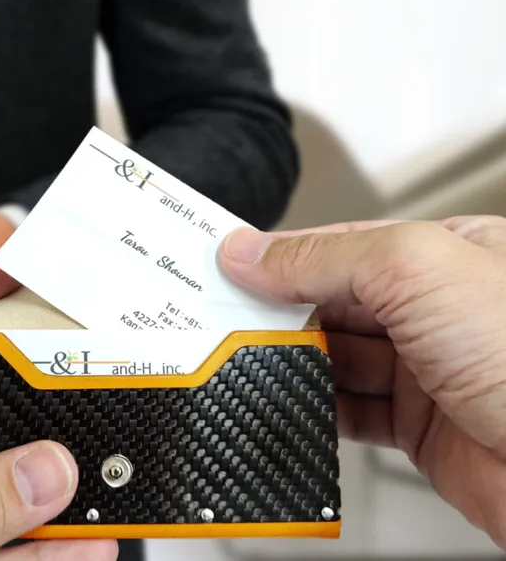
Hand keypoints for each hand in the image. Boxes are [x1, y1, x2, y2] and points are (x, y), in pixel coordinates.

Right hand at [217, 215, 505, 547]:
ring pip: (333, 358)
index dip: (280, 254)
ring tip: (250, 360)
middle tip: (227, 319)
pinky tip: (291, 403)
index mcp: (443, 253)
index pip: (341, 244)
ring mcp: (426, 369)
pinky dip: (312, 409)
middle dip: (277, 310)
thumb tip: (252, 253)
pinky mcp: (420, 427)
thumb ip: (326, 258)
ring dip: (290, 362)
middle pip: (330, 301)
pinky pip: (348, 411)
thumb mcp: (418, 272)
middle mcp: (434, 309)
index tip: (228, 266)